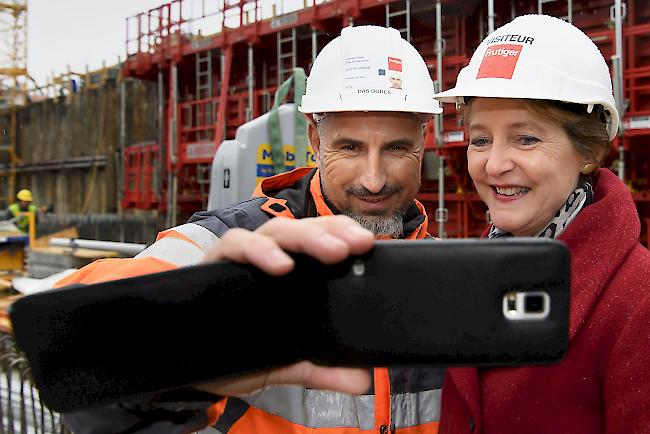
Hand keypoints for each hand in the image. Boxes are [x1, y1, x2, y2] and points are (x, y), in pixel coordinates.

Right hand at [198, 215, 374, 395]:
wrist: (187, 361)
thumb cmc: (236, 349)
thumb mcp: (284, 363)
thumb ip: (320, 369)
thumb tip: (361, 380)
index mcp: (292, 272)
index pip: (321, 239)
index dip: (345, 234)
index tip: (368, 244)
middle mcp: (270, 257)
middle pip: (304, 230)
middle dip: (332, 233)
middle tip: (357, 245)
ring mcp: (243, 257)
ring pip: (276, 231)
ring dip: (305, 238)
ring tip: (331, 252)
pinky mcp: (216, 261)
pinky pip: (236, 245)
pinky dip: (258, 251)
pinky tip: (278, 265)